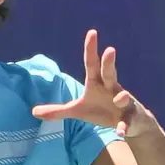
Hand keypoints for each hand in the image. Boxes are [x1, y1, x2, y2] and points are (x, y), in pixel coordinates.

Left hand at [31, 29, 156, 137]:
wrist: (131, 124)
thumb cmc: (101, 111)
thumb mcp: (78, 110)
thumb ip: (57, 110)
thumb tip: (33, 111)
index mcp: (97, 84)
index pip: (92, 64)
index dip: (91, 49)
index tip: (92, 32)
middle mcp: (111, 89)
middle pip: (109, 73)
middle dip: (109, 63)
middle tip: (109, 50)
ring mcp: (123, 103)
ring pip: (123, 96)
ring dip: (122, 96)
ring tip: (120, 97)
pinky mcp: (131, 118)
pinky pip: (127, 121)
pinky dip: (124, 126)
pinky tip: (120, 132)